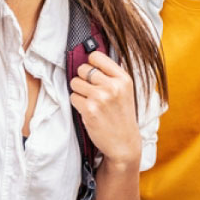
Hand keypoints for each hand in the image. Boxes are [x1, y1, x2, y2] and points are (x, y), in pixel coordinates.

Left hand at [70, 52, 140, 168]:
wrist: (124, 143)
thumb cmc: (122, 116)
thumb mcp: (126, 91)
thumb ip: (112, 75)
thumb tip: (90, 58)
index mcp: (123, 79)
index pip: (96, 57)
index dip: (91, 63)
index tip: (92, 72)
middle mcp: (112, 86)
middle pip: (83, 69)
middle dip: (83, 79)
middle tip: (91, 90)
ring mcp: (100, 98)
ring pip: (75, 83)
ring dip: (78, 91)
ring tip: (90, 101)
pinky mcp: (89, 110)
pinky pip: (73, 97)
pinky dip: (77, 103)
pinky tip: (88, 110)